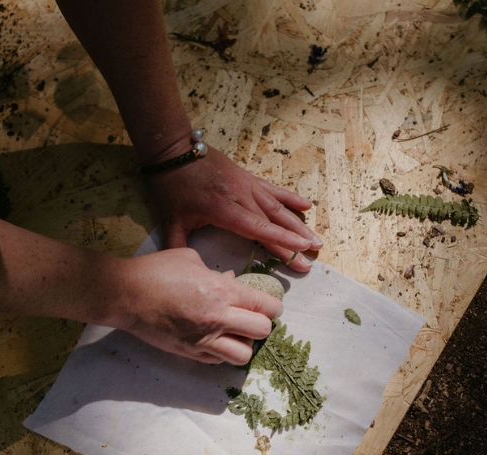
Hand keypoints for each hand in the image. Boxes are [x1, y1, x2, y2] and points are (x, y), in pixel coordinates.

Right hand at [106, 247, 282, 364]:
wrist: (124, 294)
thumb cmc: (155, 271)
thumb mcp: (190, 259)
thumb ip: (215, 272)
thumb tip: (230, 280)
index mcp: (221, 291)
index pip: (265, 305)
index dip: (273, 305)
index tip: (270, 304)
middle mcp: (217, 318)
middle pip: (262, 331)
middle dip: (263, 324)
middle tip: (254, 318)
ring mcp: (203, 339)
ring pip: (243, 354)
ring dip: (244, 344)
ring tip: (236, 333)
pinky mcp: (189, 352)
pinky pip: (218, 361)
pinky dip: (222, 352)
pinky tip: (215, 340)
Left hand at [146, 148, 320, 271]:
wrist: (174, 149)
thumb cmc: (170, 186)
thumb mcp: (171, 220)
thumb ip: (177, 246)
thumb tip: (180, 272)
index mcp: (224, 210)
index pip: (259, 230)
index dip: (281, 242)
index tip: (300, 253)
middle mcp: (241, 197)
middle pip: (274, 222)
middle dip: (296, 241)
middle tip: (313, 257)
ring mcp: (247, 185)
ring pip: (279, 206)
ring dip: (298, 224)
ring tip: (316, 239)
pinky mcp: (247, 176)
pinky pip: (273, 189)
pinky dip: (291, 198)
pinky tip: (308, 206)